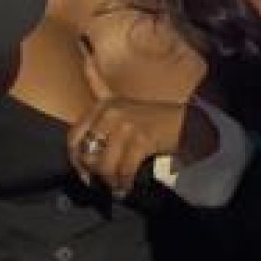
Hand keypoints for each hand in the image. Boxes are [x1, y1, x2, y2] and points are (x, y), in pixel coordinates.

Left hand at [67, 39, 216, 197]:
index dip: (76, 159)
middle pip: (87, 153)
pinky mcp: (141, 140)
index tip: (85, 173)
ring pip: (104, 164)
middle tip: (102, 183)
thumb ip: (98, 84)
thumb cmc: (152, 119)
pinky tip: (128, 185)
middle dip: (93, 172)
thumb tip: (80, 74)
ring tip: (117, 185)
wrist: (186, 123)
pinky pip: (124, 169)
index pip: (74, 136)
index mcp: (103, 105)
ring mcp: (126, 125)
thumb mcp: (122, 105)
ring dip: (110, 180)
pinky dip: (125, 182)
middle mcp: (110, 112)